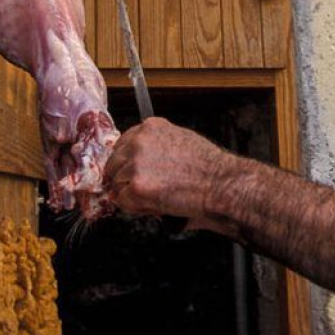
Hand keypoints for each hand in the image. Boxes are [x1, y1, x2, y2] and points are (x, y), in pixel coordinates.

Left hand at [103, 117, 237, 231]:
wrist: (219, 183)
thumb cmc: (208, 166)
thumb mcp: (181, 140)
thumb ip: (157, 145)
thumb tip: (140, 160)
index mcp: (151, 127)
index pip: (123, 143)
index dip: (126, 161)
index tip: (130, 172)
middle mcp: (139, 141)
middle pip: (114, 162)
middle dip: (124, 178)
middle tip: (142, 189)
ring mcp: (136, 163)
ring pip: (117, 183)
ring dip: (131, 194)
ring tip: (155, 197)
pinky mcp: (136, 186)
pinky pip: (122, 201)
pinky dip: (135, 208)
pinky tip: (154, 205)